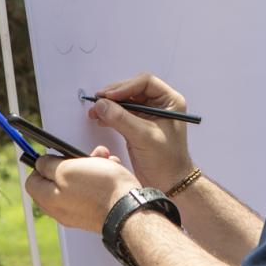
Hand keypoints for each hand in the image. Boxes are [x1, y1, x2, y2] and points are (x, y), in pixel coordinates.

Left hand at [25, 146, 139, 232]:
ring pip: (78, 183)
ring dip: (89, 166)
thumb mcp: (67, 168)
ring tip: (102, 160)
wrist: (129, 208)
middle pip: (56, 181)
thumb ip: (48, 165)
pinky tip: (111, 171)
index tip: (52, 156)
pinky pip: (92, 191)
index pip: (32, 182)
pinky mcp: (95, 212)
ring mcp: (78, 212)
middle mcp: (61, 209)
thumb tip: (40, 164)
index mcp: (49, 200)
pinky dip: (100, 178)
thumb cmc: (101, 189)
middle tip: (80, 156)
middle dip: (70, 163)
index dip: (40, 165)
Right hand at [89, 73, 194, 190]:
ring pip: (125, 101)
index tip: (109, 95)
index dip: (125, 86)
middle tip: (98, 101)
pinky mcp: (138, 125)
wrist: (169, 183)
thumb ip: (122, 119)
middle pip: (133, 90)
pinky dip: (110, 115)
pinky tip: (100, 119)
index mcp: (170, 101)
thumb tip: (102, 104)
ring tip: (95, 111)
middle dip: (114, 95)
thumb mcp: (144, 137)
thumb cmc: (166, 161)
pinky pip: (122, 113)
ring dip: (109, 105)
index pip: (145, 83)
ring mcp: (149, 114)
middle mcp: (160, 105)